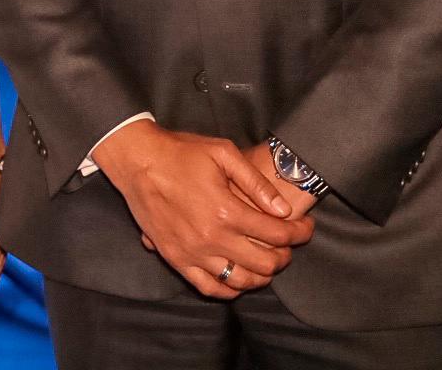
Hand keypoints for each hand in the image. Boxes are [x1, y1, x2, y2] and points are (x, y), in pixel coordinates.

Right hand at [94, 120, 312, 298]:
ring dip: (263, 274)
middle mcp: (211, 238)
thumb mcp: (222, 152)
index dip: (300, 233)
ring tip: (266, 259)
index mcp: (226, 211)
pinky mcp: (175, 258)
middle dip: (286, 254)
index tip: (306, 227)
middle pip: (266, 263)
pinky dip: (230, 290)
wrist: (136, 160)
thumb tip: (283, 210)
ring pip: (241, 280)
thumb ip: (256, 182)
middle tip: (288, 243)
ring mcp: (192, 252)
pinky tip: (239, 277)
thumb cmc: (180, 152)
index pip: (278, 234)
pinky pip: (209, 288)